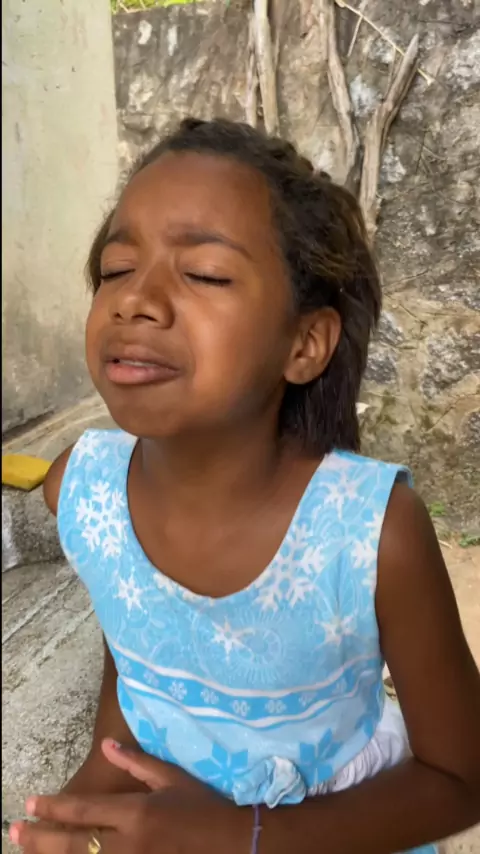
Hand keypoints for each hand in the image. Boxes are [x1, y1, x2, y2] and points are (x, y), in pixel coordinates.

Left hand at [10, 739, 251, 853]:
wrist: (234, 841)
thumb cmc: (202, 805)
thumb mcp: (171, 778)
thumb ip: (136, 763)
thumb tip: (106, 747)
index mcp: (137, 812)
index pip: (85, 811)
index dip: (54, 808)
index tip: (30, 803)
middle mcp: (131, 843)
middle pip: (76, 844)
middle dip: (41, 838)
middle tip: (14, 832)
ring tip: (30, 850)